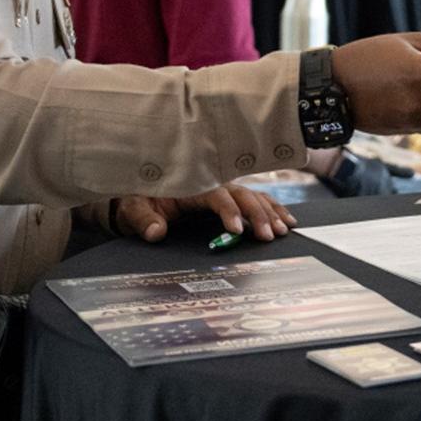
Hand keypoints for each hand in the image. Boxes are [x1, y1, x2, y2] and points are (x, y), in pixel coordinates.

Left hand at [114, 182, 295, 243]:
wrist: (140, 198)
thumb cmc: (139, 202)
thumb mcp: (134, 211)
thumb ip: (144, 220)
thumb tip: (155, 231)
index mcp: (190, 185)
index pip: (216, 195)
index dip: (228, 211)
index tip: (237, 230)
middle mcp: (211, 185)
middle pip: (241, 195)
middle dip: (257, 214)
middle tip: (267, 235)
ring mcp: (222, 192)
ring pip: (253, 197)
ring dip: (269, 212)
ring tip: (282, 230)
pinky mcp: (229, 200)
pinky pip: (255, 201)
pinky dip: (273, 209)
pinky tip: (286, 221)